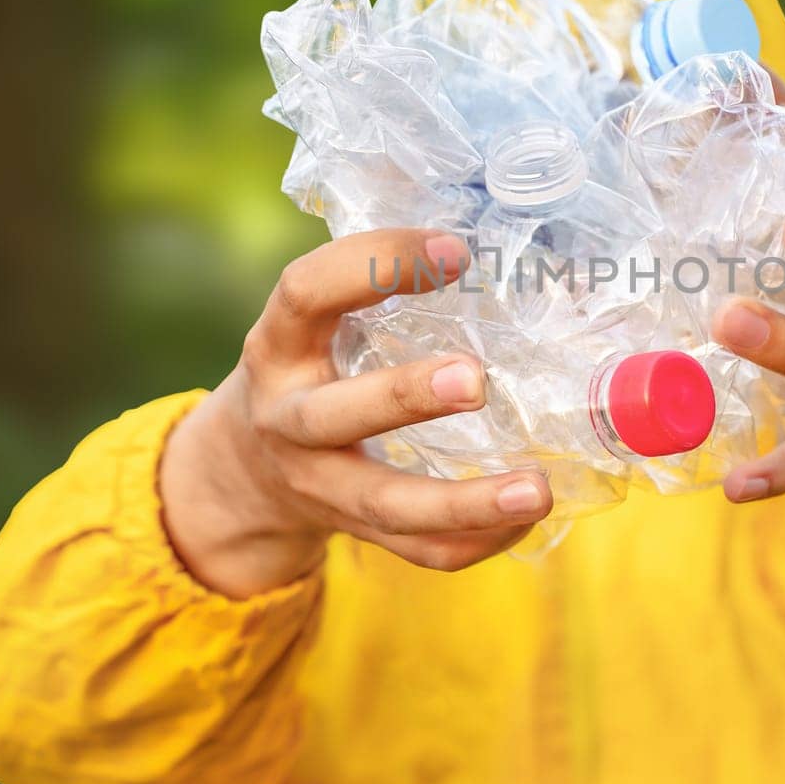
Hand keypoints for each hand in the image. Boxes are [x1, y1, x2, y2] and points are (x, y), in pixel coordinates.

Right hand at [161, 229, 552, 597]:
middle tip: (476, 378)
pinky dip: (479, 541)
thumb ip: (379, 280)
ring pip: (386, 504)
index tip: (454, 251)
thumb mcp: (318, 319)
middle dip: (405, 398)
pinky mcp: (356, 531)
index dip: (373, 265)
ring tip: (536, 489)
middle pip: (335, 416)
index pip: (305, 292)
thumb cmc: (314, 364)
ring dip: (464, 502)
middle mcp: (287, 417)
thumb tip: (501, 230)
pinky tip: (527, 516)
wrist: (248, 469)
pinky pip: (420, 553)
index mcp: (279, 344)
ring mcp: (319, 485)